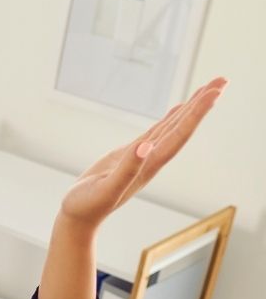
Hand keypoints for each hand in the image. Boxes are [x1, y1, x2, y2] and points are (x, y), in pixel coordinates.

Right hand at [59, 77, 225, 229]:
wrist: (78, 218)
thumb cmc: (88, 206)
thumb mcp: (106, 189)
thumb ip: (126, 169)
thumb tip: (145, 146)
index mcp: (149, 165)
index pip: (179, 134)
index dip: (197, 113)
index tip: (215, 92)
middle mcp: (151, 159)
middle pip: (182, 127)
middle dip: (202, 104)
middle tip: (221, 80)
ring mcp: (142, 157)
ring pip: (172, 127)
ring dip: (191, 109)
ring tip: (208, 89)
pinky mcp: (129, 155)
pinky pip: (156, 133)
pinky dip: (170, 119)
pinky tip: (178, 111)